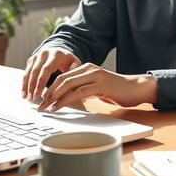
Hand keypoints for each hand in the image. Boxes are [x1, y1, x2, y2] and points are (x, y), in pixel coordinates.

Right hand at [22, 48, 81, 100]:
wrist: (60, 51)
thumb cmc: (68, 61)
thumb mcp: (75, 64)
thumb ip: (73, 75)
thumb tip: (69, 88)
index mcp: (56, 54)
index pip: (46, 69)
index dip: (41, 83)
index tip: (39, 95)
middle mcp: (45, 53)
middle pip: (35, 71)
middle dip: (32, 86)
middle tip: (31, 99)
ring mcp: (36, 56)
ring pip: (29, 72)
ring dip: (27, 86)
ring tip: (27, 99)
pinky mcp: (31, 60)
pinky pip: (26, 73)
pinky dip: (24, 84)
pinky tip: (24, 94)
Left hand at [36, 63, 157, 111]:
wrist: (136, 88)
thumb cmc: (117, 90)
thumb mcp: (96, 87)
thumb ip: (83, 89)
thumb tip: (66, 99)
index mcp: (86, 68)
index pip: (62, 76)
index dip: (49, 87)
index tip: (41, 99)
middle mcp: (89, 69)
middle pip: (61, 79)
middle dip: (47, 93)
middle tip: (38, 105)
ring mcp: (95, 76)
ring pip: (68, 84)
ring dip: (53, 97)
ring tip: (45, 107)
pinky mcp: (100, 85)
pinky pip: (78, 92)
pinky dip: (65, 100)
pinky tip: (58, 107)